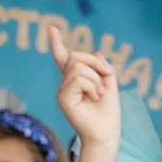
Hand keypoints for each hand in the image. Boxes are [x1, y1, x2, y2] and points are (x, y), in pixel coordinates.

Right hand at [47, 24, 120, 147]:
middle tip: (107, 78)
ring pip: (78, 67)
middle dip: (96, 63)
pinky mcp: (63, 98)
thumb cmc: (108, 113)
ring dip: (96, 79)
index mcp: (75, 80)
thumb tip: (97, 52)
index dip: (56, 43)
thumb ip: (103, 69)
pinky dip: (92, 86)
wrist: (107, 133)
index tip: (52, 28)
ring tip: (98, 95)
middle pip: (76, 57)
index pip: (64, 58)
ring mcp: (62, 91)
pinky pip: (78, 79)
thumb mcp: (110, 86)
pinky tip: (93, 98)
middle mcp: (65, 84)